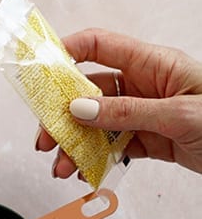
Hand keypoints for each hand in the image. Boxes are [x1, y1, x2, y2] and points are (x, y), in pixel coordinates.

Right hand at [35, 28, 201, 178]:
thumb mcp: (179, 115)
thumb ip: (126, 112)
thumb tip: (79, 110)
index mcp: (152, 64)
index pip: (98, 46)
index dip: (65, 51)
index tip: (38, 70)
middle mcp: (144, 85)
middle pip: (88, 93)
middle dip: (61, 115)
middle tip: (45, 138)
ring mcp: (145, 113)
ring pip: (96, 124)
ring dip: (75, 145)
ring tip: (63, 167)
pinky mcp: (151, 140)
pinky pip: (113, 146)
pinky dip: (96, 159)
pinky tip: (85, 171)